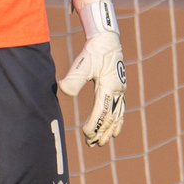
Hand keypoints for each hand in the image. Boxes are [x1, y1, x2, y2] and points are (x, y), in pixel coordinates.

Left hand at [58, 0, 125, 145]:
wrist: (107, 39)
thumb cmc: (94, 51)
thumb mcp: (83, 63)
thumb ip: (74, 78)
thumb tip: (63, 91)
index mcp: (109, 88)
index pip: (102, 113)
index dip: (94, 126)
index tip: (85, 134)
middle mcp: (118, 92)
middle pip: (111, 118)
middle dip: (102, 132)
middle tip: (92, 144)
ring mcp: (120, 90)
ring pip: (117, 116)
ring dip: (110, 130)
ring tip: (103, 142)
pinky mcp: (119, 88)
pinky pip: (121, 110)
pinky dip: (118, 122)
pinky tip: (115, 130)